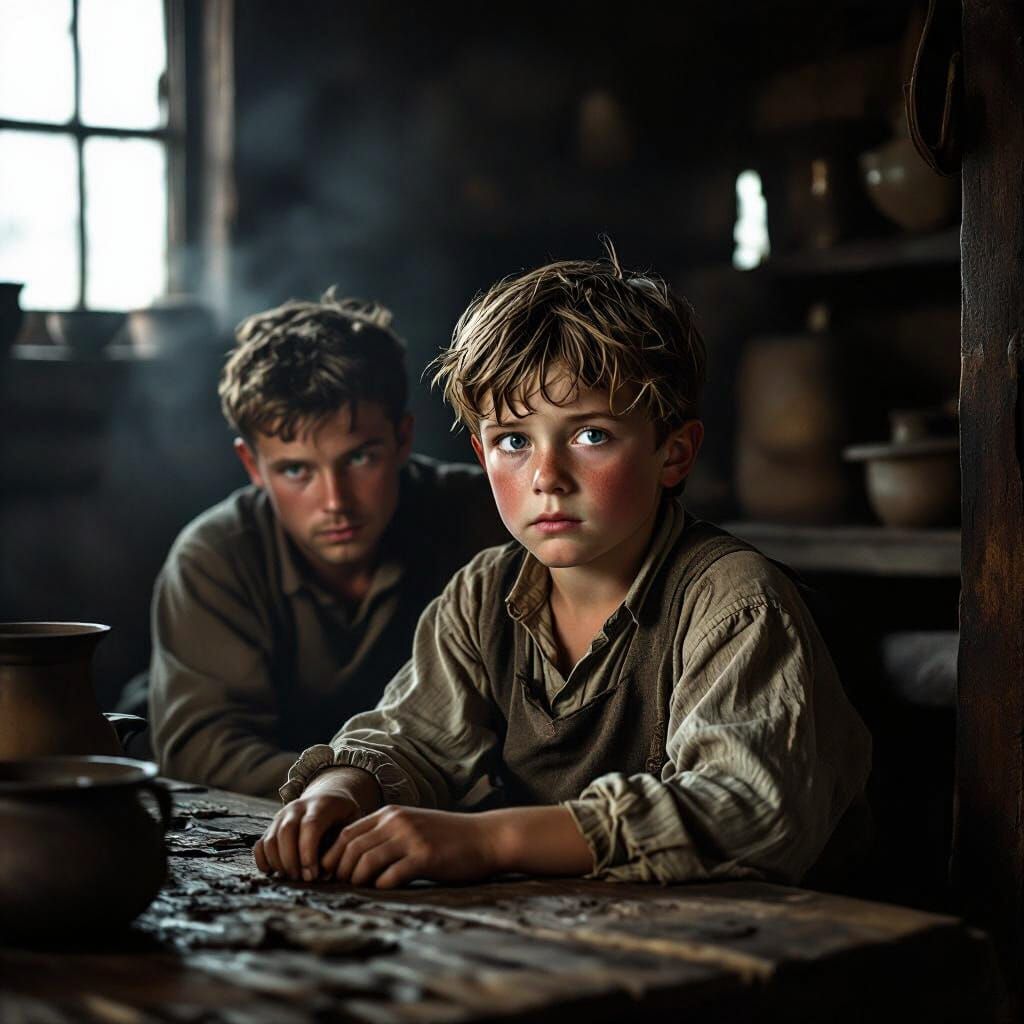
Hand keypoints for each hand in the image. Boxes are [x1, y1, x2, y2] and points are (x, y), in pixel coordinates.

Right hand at [253, 767, 379, 880]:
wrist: (328, 797)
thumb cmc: (343, 817)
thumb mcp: (351, 822)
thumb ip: (342, 843)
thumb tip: (329, 872)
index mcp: (321, 805)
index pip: (309, 827)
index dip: (308, 853)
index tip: (313, 875)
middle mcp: (297, 807)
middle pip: (286, 832)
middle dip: (292, 861)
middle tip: (302, 880)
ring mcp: (281, 816)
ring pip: (270, 840)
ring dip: (278, 863)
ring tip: (293, 877)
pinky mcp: (272, 827)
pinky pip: (260, 845)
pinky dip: (263, 861)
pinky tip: (275, 873)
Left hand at [321, 806, 499, 888]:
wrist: (486, 837)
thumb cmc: (449, 837)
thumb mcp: (414, 826)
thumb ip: (387, 834)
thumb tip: (352, 860)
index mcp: (391, 813)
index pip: (347, 833)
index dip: (332, 856)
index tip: (330, 875)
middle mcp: (398, 821)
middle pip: (351, 848)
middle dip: (340, 871)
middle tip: (341, 888)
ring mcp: (411, 838)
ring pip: (366, 862)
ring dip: (358, 881)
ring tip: (362, 890)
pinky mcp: (425, 857)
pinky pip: (391, 876)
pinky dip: (382, 888)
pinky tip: (385, 891)